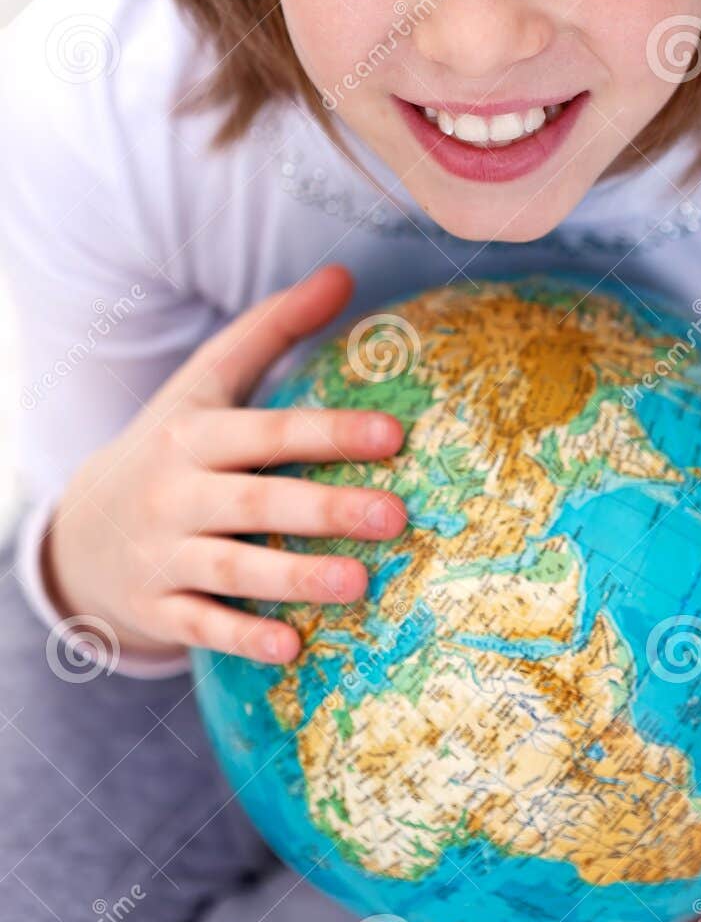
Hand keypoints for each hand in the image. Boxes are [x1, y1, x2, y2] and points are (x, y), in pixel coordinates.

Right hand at [45, 264, 406, 664]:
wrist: (83, 527)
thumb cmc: (172, 444)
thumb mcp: (208, 381)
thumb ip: (273, 328)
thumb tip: (343, 273)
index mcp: (195, 435)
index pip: (268, 432)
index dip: (329, 433)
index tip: (395, 435)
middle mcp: (175, 494)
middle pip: (255, 503)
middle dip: (325, 510)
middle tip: (396, 516)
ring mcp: (161, 555)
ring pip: (231, 569)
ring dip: (295, 578)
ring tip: (361, 583)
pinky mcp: (155, 608)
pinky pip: (200, 626)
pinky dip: (241, 637)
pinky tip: (292, 648)